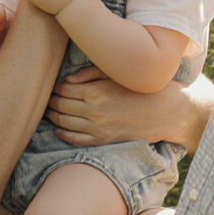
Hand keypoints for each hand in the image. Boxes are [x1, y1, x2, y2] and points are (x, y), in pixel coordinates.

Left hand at [46, 66, 182, 146]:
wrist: (167, 111)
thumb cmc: (142, 88)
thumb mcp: (116, 74)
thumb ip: (89, 74)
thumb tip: (67, 80)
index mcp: (95, 91)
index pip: (63, 90)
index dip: (55, 87)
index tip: (52, 85)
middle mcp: (93, 111)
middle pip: (61, 106)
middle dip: (51, 102)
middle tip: (46, 98)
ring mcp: (98, 128)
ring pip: (65, 124)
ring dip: (54, 117)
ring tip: (49, 112)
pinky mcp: (104, 140)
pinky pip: (77, 140)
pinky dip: (64, 135)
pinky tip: (58, 130)